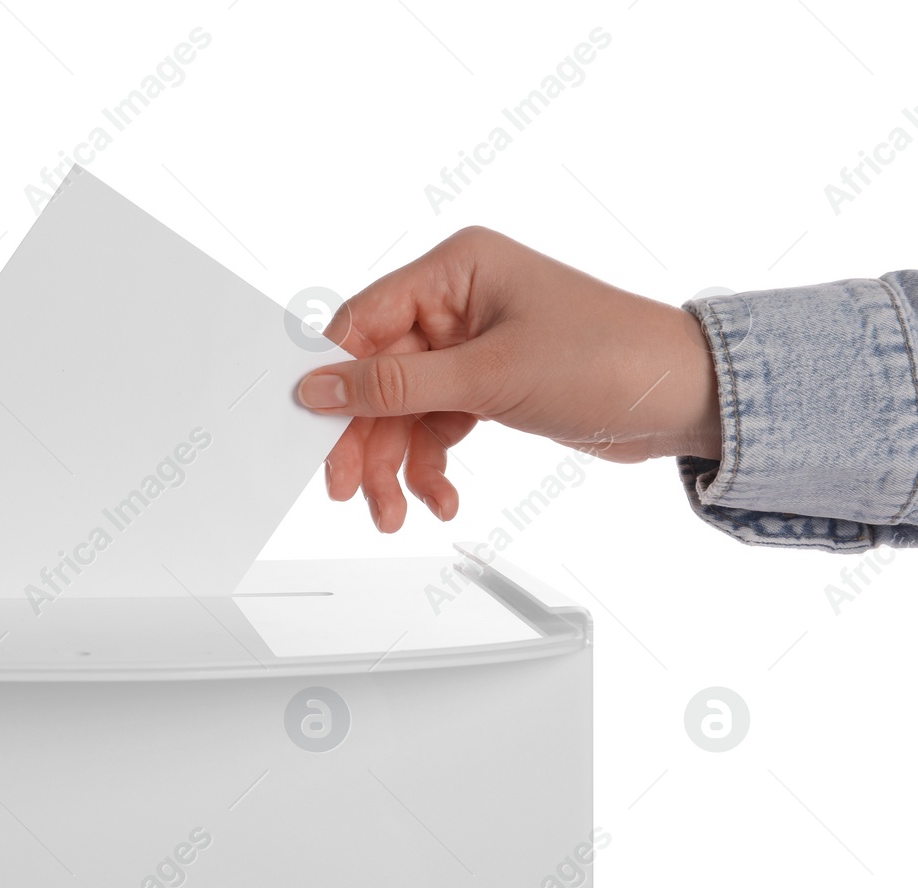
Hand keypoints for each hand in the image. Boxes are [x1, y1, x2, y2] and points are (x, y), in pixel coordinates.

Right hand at [297, 227, 721, 531]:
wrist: (685, 398)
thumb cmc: (611, 358)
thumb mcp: (490, 374)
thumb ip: (397, 383)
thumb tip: (322, 387)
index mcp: (456, 268)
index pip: (365, 320)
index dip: (336, 375)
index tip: (312, 423)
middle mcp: (458, 301)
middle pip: (380, 375)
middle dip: (367, 438)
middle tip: (350, 488)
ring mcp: (471, 346)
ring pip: (403, 410)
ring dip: (395, 464)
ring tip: (396, 509)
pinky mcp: (487, 385)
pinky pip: (434, 427)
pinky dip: (430, 465)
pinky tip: (438, 495)